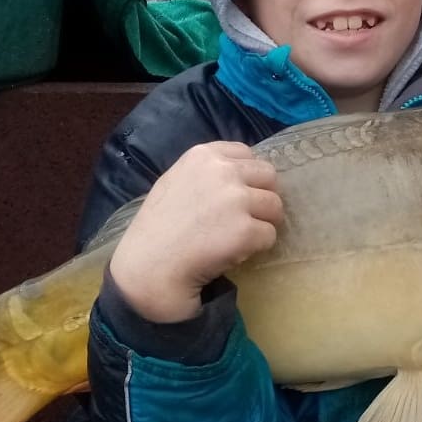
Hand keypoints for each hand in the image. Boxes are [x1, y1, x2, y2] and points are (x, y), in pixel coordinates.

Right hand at [109, 142, 282, 321]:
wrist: (147, 268)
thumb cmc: (156, 228)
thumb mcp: (176, 180)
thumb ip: (208, 172)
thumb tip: (242, 175)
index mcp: (204, 155)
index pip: (246, 153)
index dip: (247, 176)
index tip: (237, 194)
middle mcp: (223, 171)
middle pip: (268, 176)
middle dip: (262, 196)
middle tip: (246, 217)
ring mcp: (236, 199)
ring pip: (275, 206)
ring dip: (262, 223)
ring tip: (238, 237)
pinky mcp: (246, 230)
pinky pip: (270, 235)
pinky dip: (257, 247)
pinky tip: (234, 253)